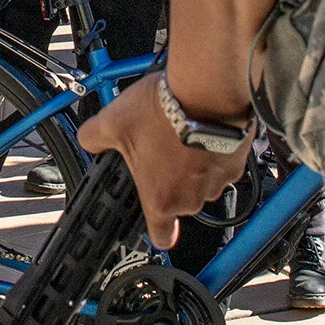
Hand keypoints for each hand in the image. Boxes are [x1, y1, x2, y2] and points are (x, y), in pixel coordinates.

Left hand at [78, 71, 252, 249]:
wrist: (206, 88)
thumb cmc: (163, 111)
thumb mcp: (113, 122)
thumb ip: (94, 138)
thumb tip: (88, 139)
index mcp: (160, 198)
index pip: (162, 236)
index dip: (159, 230)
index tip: (156, 222)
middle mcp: (192, 197)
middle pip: (180, 199)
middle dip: (171, 177)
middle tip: (159, 149)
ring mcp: (218, 181)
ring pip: (203, 181)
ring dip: (193, 163)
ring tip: (179, 132)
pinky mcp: (237, 162)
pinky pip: (223, 163)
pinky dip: (213, 149)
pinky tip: (201, 126)